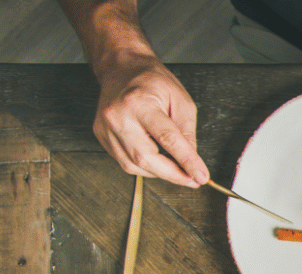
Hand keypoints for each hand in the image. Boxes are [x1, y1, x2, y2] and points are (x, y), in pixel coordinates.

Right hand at [91, 53, 206, 186]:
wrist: (122, 68)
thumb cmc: (152, 81)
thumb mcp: (181, 101)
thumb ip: (187, 132)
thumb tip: (192, 162)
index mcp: (139, 102)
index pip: (166, 138)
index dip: (186, 161)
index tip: (200, 176)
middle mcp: (117, 116)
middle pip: (146, 158)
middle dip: (172, 174)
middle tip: (192, 178)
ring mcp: (105, 127)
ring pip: (134, 165)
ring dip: (159, 172)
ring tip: (175, 165)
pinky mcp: (101, 136)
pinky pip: (125, 162)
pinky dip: (144, 166)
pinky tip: (156, 158)